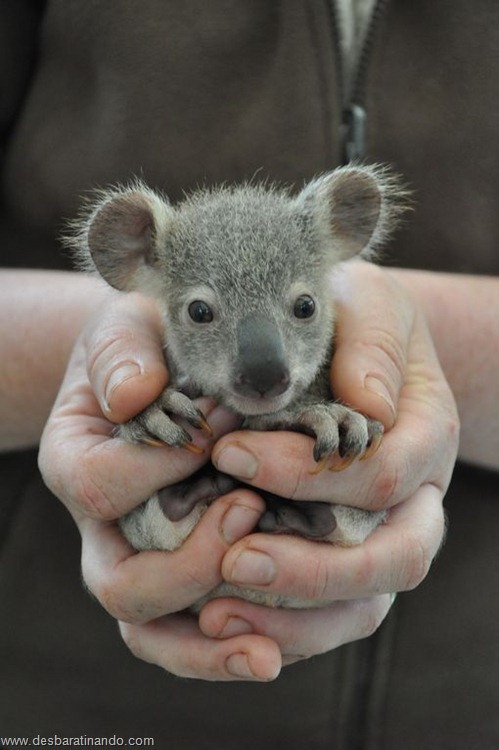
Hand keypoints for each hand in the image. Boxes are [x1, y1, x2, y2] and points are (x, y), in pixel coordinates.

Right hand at [38, 292, 279, 680]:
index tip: (217, 436)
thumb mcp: (128, 329)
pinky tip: (277, 646)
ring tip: (267, 655)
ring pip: (153, 631)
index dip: (157, 469)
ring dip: (209, 649)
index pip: (99, 487)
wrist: (166, 372)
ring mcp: (140, 558)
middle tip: (251, 514)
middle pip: (124, 584)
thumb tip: (134, 396)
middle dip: (190, 566)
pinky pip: (193, 632)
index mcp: (77, 463)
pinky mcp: (183, 576)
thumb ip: (123, 354)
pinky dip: (230, 646)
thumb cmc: (147, 345)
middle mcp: (101, 527)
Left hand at [185, 261, 457, 668]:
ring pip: (364, 606)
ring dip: (294, 617)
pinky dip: (281, 624)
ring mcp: (386, 533)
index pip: (382, 474)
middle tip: (233, 560)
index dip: (307, 473)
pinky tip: (219, 614)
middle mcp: (418, 497)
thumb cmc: (357, 319)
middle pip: (394, 559)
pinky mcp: (348, 558)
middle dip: (313, 569)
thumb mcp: (370, 306)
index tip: (230, 450)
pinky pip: (329, 615)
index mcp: (427, 435)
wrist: (356, 344)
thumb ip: (372, 346)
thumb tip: (369, 407)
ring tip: (215, 614)